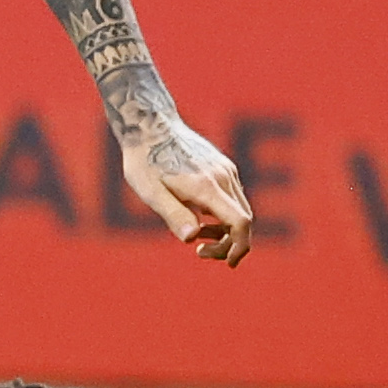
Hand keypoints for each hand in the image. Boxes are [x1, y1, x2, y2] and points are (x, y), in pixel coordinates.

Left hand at [118, 112, 253, 265]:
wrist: (149, 124)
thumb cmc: (143, 160)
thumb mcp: (150, 191)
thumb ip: (173, 214)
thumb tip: (191, 239)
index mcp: (206, 186)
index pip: (240, 222)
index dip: (239, 247)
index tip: (228, 263)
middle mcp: (223, 176)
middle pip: (244, 219)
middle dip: (229, 243)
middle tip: (200, 253)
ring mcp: (225, 169)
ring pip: (240, 208)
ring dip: (226, 230)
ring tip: (197, 234)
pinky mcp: (223, 166)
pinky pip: (234, 197)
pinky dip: (225, 214)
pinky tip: (200, 217)